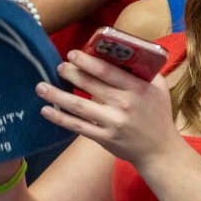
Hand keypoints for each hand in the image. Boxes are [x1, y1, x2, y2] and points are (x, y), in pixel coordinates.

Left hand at [35, 48, 177, 165]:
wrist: (160, 150)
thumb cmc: (157, 113)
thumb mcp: (157, 88)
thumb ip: (142, 69)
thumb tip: (120, 49)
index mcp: (137, 88)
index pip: (107, 71)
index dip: (87, 61)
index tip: (72, 53)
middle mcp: (124, 105)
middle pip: (90, 85)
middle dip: (70, 73)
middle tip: (58, 66)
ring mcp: (113, 123)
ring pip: (79, 107)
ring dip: (57, 95)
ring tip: (40, 87)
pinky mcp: (105, 138)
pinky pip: (78, 127)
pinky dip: (60, 118)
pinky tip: (46, 110)